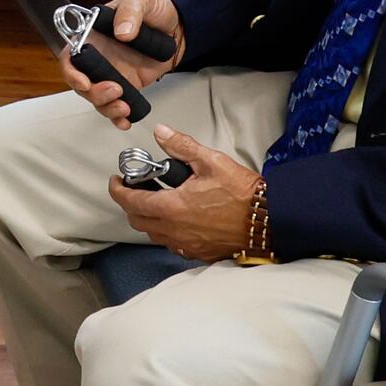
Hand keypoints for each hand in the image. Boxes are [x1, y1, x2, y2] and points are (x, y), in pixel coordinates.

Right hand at [69, 0, 182, 122]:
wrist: (179, 24)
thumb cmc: (154, 7)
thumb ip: (130, 11)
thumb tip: (121, 31)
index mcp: (93, 35)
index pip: (71, 56)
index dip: (72, 72)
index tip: (84, 82)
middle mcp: (99, 57)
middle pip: (82, 83)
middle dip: (94, 94)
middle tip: (114, 90)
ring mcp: (112, 73)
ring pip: (98, 98)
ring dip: (107, 107)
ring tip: (125, 106)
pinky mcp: (128, 85)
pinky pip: (117, 104)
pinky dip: (119, 116)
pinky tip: (126, 119)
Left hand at [111, 127, 262, 264]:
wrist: (268, 221)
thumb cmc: (242, 193)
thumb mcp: (211, 161)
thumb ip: (181, 146)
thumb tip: (160, 132)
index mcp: (172, 207)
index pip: (131, 201)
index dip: (118, 190)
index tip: (116, 180)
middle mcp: (174, 230)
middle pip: (137, 220)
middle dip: (130, 204)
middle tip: (136, 188)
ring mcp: (185, 244)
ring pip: (153, 234)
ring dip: (148, 218)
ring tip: (157, 200)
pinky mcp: (198, 253)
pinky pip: (172, 244)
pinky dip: (166, 231)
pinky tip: (177, 218)